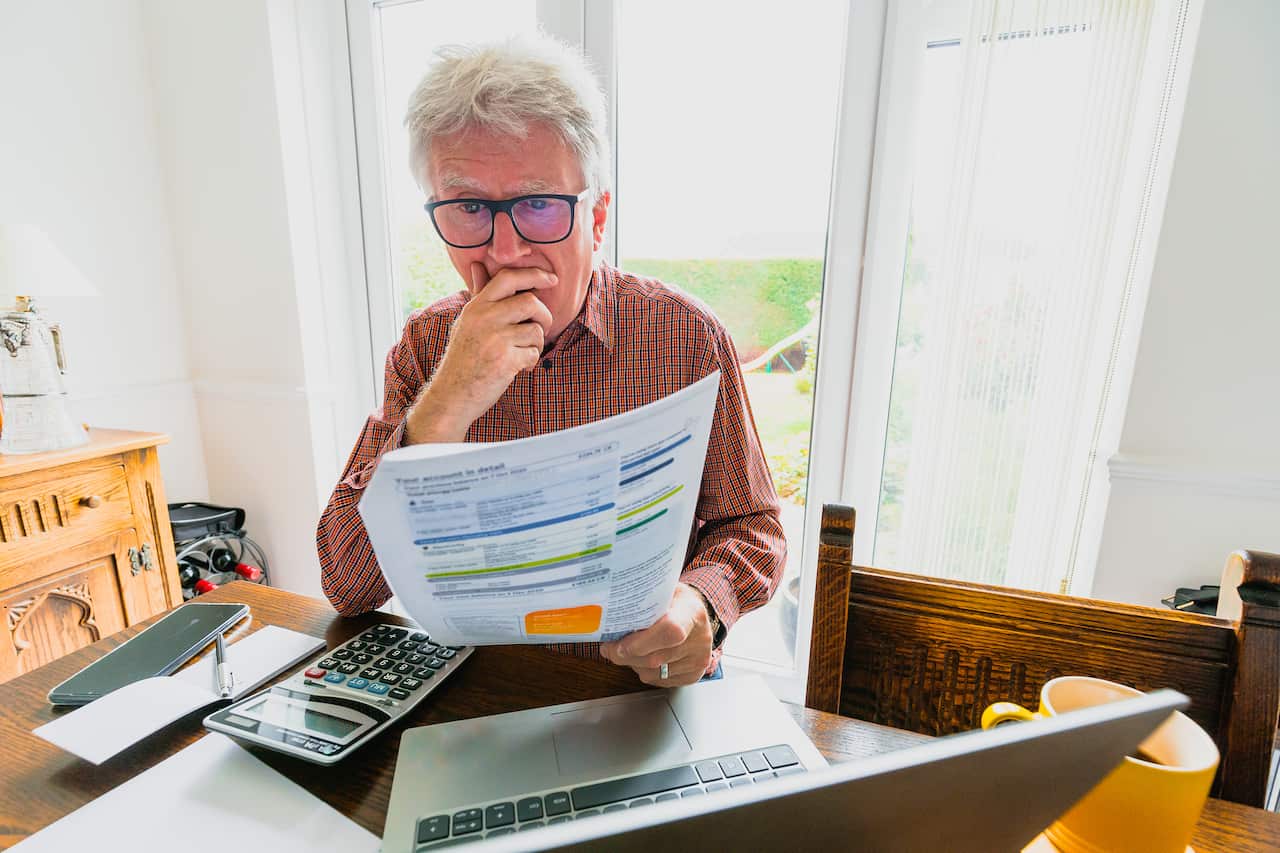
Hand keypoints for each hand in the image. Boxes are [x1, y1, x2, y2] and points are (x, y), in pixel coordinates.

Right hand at [406, 264, 554, 442]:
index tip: (551, 279)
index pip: (508, 278)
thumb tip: (478, 264)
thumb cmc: (463, 358)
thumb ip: (479, 294)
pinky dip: (531, 362)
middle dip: (544, 316)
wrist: (452, 395)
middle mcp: (484, 318)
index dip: (534, 274)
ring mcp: (494, 339)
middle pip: (530, 302)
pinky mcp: (504, 360)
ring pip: (536, 330)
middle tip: (539, 329)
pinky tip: (518, 367)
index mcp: (476, 307)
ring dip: (536, 344)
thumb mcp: (466, 322)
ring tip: (523, 353)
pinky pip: (533, 353)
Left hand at [599, 583, 714, 686]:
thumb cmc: (676, 601)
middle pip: (655, 658)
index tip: (619, 643)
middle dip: (626, 655)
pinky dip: (645, 672)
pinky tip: (643, 658)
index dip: (640, 643)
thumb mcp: (664, 591)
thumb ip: (641, 601)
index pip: (669, 631)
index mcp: (692, 612)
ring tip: (628, 650)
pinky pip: (659, 681)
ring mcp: (698, 660)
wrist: (698, 615)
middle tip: (609, 648)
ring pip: (653, 673)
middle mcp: (699, 639)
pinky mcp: (694, 675)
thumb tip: (609, 611)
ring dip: (633, 664)